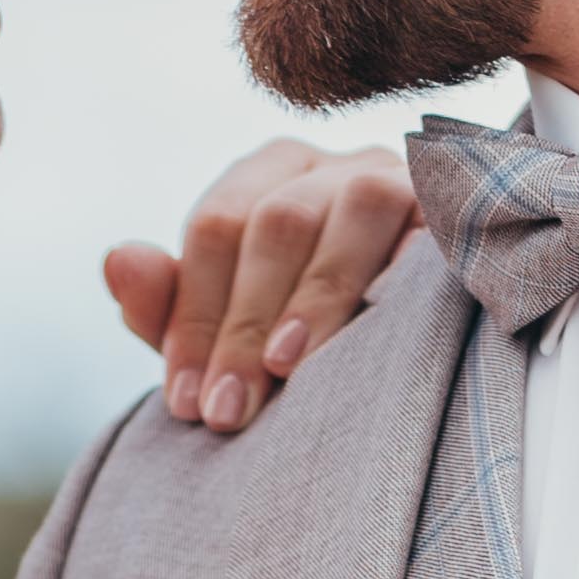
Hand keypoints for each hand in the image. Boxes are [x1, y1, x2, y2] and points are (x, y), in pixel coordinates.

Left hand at [102, 139, 420, 432]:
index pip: (217, 228)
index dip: (196, 315)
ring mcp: (401, 181)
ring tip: (287, 367)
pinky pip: (436, 231)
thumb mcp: (227, 333)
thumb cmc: (298, 341)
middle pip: (278, 222)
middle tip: (227, 411)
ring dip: (318, 293)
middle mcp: (332, 167)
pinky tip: (379, 333)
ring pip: (355, 209)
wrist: (408, 352)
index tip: (187, 401)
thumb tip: (118, 260)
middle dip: (244, 322)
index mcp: (269, 176)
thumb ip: (168, 307)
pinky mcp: (460, 215)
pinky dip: (406, 276)